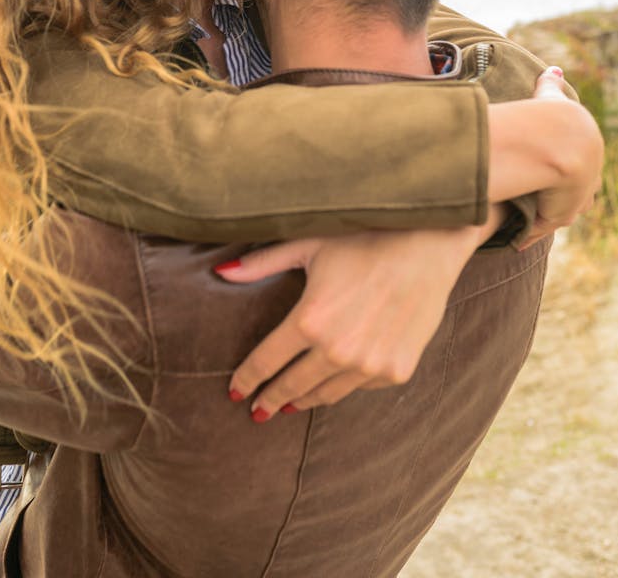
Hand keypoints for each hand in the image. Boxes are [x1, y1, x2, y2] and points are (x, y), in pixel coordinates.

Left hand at [214, 213, 499, 420]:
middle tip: (256, 411)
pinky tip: (334, 384)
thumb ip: (262, 264)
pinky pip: (360, 386)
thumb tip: (219, 273)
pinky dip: (343, 386)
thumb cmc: (364, 237)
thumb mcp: (309, 244)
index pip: (266, 361)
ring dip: (305, 401)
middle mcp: (337, 350)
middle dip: (270, 400)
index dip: (247, 378)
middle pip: (292, 386)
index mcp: (309, 320)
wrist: (428, 244)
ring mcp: (370, 365)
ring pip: (326, 393)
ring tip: (290, 405)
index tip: (235, 391)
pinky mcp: (397, 370)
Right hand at [518, 67, 602, 248]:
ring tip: (521, 224)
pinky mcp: (558, 214)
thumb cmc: (550, 115)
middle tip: (537, 200)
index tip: (551, 175)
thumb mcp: (550, 98)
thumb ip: (551, 85)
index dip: (565, 173)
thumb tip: (555, 68)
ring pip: (558, 212)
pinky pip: (539, 227)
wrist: (557, 140)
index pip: (580, 170)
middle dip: (559, 198)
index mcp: (586, 153)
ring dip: (542, 217)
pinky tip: (514, 239)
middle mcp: (586, 180)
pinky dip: (527, 232)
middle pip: (574, 195)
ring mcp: (573, 200)